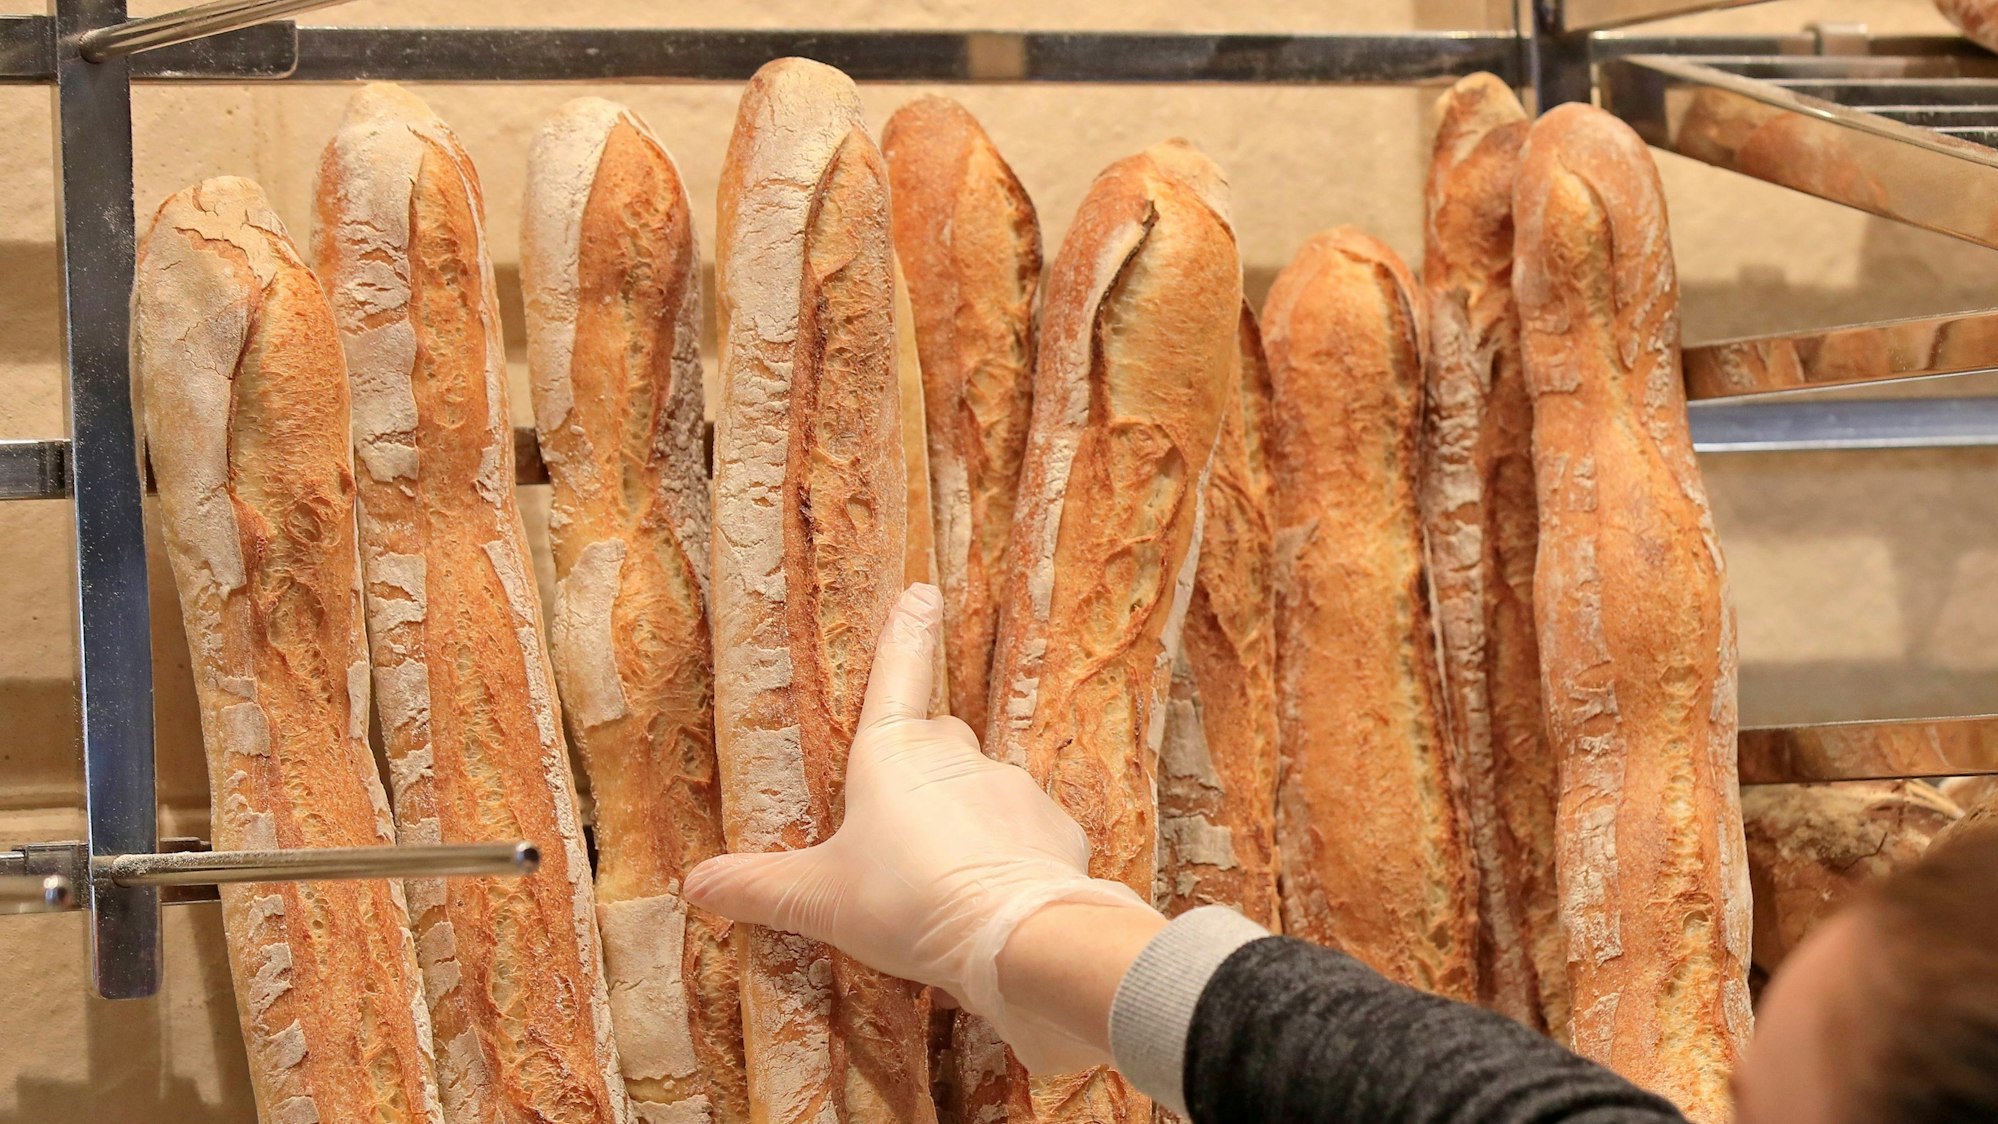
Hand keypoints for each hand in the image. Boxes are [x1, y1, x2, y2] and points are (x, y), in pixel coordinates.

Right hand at [684, 583, 1157, 1073]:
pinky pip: (1027, 832)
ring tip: (944, 877)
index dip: (904, 633)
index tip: (920, 593)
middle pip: (936, 738)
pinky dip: (1011, 855)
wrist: (1015, 936)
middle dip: (921, 761)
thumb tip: (695, 883)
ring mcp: (1011, 786)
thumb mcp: (819, 899)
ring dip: (966, 817)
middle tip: (898, 812)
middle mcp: (955, 756)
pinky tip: (993, 895)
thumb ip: (759, 888)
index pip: (895, 674)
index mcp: (892, 754)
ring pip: (982, 787)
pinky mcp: (1055, 825)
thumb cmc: (906, 902)